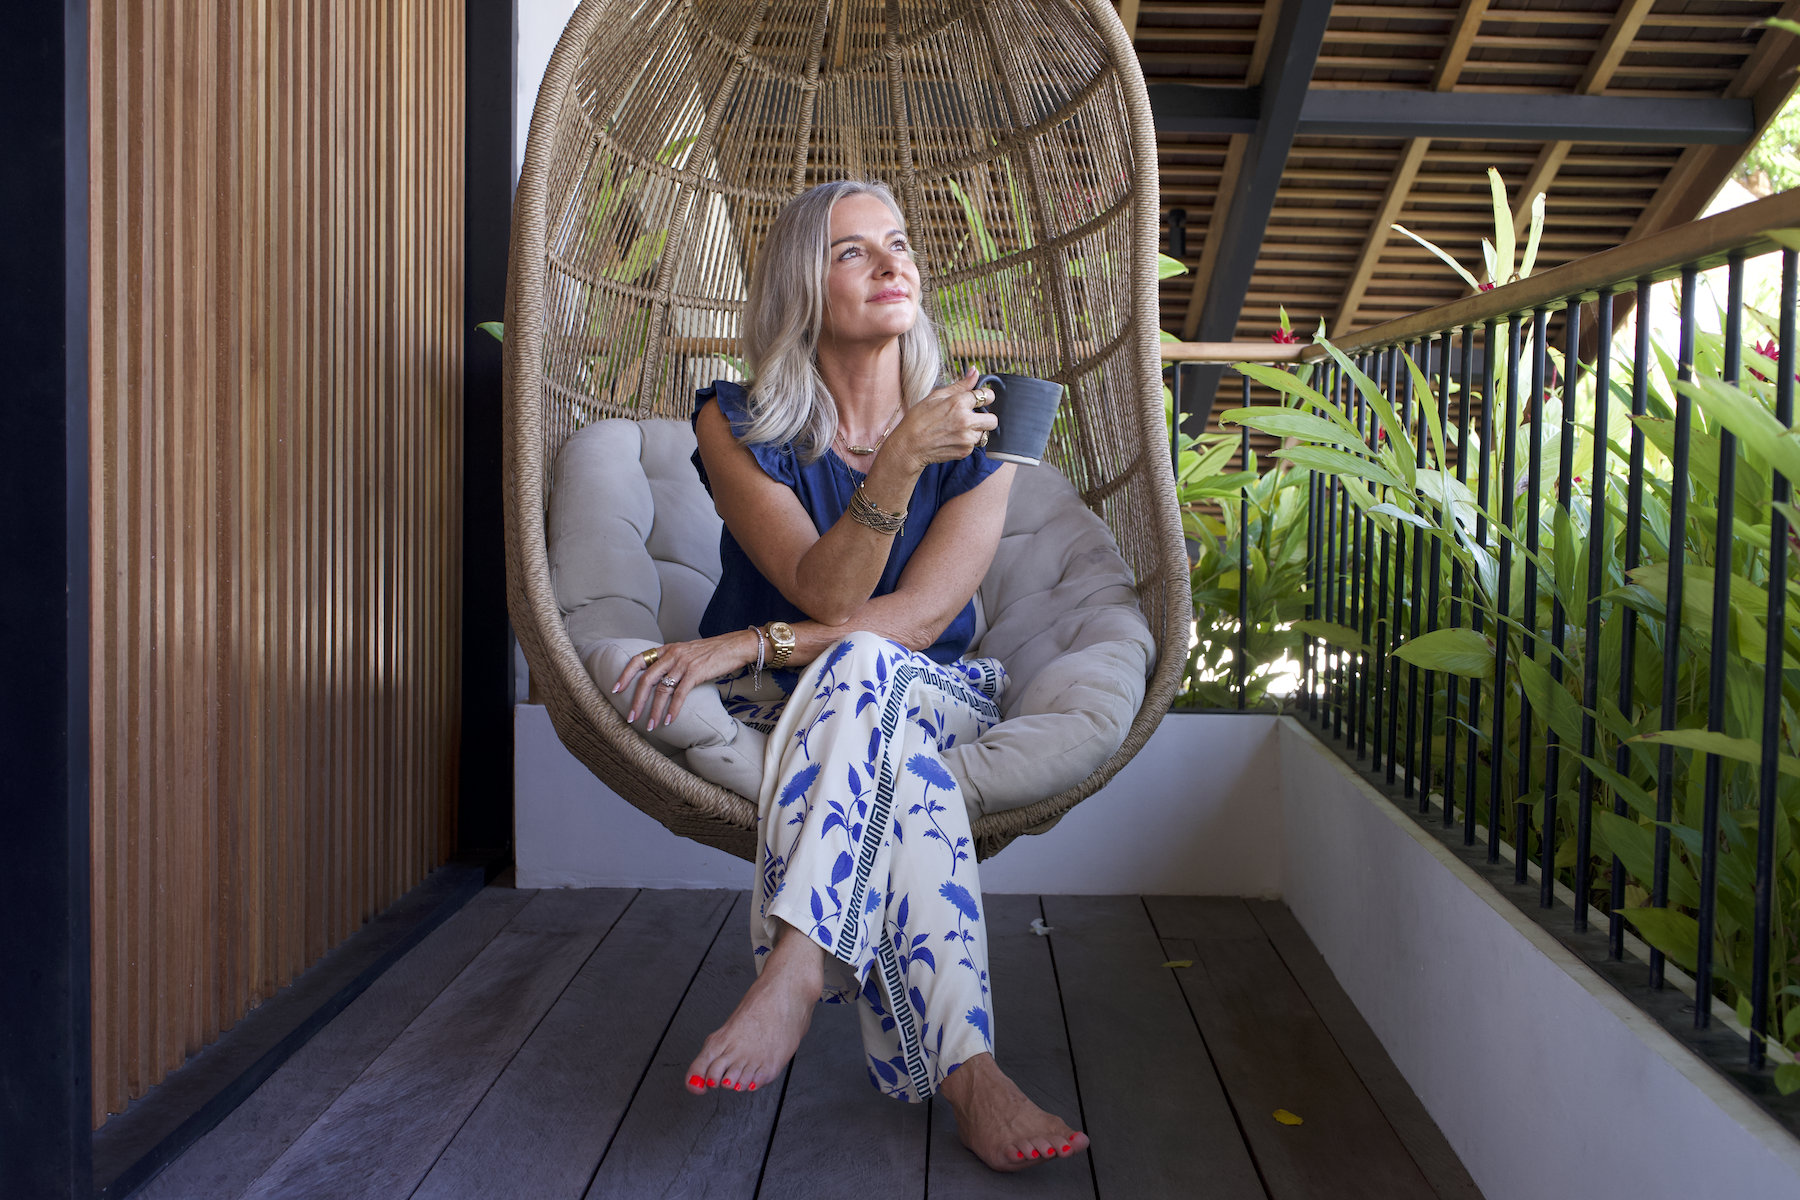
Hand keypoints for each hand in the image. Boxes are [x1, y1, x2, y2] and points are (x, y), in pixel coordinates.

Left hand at [612, 630, 758, 731]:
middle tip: (631, 717)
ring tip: (651, 726)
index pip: (638, 660)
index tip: (616, 689)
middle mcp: (672, 655)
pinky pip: (679, 694)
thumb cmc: (712, 652)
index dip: (625, 675)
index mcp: (667, 650)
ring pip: (662, 690)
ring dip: (655, 710)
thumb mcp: (686, 652)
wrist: (735, 646)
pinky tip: (669, 720)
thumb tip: (661, 680)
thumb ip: (672, 663)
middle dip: (636, 701)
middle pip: (646, 679)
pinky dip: (673, 709)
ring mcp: (683, 663)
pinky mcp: (695, 672)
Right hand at [881, 368, 996, 472]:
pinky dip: (967, 442)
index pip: (987, 396)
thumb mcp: (936, 396)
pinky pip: (974, 445)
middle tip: (974, 416)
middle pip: (993, 419)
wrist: (909, 446)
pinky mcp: (965, 451)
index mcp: (959, 403)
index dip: (985, 396)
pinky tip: (953, 438)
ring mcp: (966, 438)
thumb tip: (975, 371)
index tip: (980, 398)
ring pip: (985, 433)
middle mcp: (966, 421)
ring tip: (959, 429)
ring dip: (976, 430)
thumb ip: (960, 385)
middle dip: (986, 417)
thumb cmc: (918, 419)